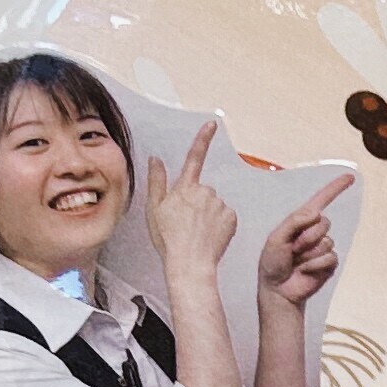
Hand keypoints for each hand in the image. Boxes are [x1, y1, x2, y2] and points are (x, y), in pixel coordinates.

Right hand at [145, 120, 236, 269]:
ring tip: (197, 233)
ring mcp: (220, 204)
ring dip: (207, 214)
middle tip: (185, 223)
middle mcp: (205, 191)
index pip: (194, 157)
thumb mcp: (154, 209)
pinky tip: (209, 236)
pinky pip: (225, 216)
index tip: (212, 124)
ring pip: (214, 204)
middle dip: (196, 202)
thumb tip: (155, 159)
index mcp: (185, 188)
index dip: (203, 139)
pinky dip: (219, 224)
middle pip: (202, 190)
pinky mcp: (231, 217)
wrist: (190, 263)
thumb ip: (157, 181)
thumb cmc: (168, 239)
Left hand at [257, 175, 351, 308]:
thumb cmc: (272, 263)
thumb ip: (294, 222)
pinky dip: (315, 265)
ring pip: (326, 242)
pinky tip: (305, 271)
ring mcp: (323, 248)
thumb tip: (316, 212)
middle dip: (307, 236)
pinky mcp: (329, 264)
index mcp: (301, 221)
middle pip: (324, 223)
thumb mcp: (276, 238)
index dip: (335, 188)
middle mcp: (314, 232)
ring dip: (309, 254)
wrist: (278, 290)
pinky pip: (330, 258)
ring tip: (297, 262)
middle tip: (293, 249)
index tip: (350, 177)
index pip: (321, 200)